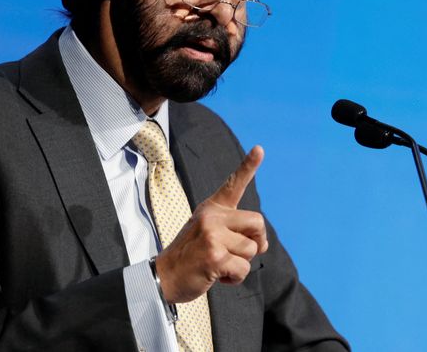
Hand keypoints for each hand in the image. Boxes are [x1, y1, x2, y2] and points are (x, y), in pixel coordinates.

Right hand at [155, 145, 267, 303]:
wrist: (164, 276)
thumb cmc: (191, 256)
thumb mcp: (208, 233)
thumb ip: (234, 231)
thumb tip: (262, 243)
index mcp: (212, 208)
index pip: (233, 184)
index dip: (248, 166)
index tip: (259, 149)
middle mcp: (212, 217)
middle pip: (257, 223)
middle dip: (256, 241)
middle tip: (238, 252)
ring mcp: (213, 235)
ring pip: (252, 249)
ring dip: (241, 263)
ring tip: (220, 264)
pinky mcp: (214, 256)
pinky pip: (243, 268)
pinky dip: (235, 278)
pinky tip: (218, 275)